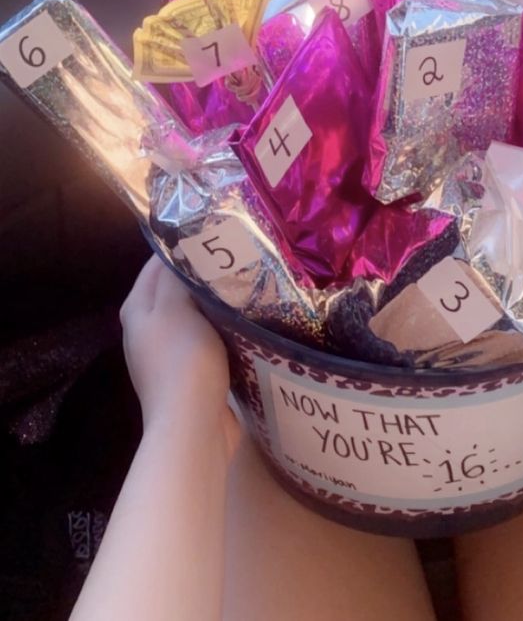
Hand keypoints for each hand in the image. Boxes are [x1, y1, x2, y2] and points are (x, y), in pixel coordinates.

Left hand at [120, 256, 238, 451]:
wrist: (193, 425)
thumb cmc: (183, 359)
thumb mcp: (177, 307)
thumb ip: (179, 277)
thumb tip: (186, 253)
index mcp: (137, 310)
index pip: (157, 264)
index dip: (183, 246)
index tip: (217, 233)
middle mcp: (147, 330)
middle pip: (176, 289)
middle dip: (203, 274)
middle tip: (238, 257)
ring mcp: (168, 354)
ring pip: (195, 314)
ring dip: (216, 302)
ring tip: (247, 284)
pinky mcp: (191, 374)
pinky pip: (208, 339)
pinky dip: (223, 328)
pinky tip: (245, 322)